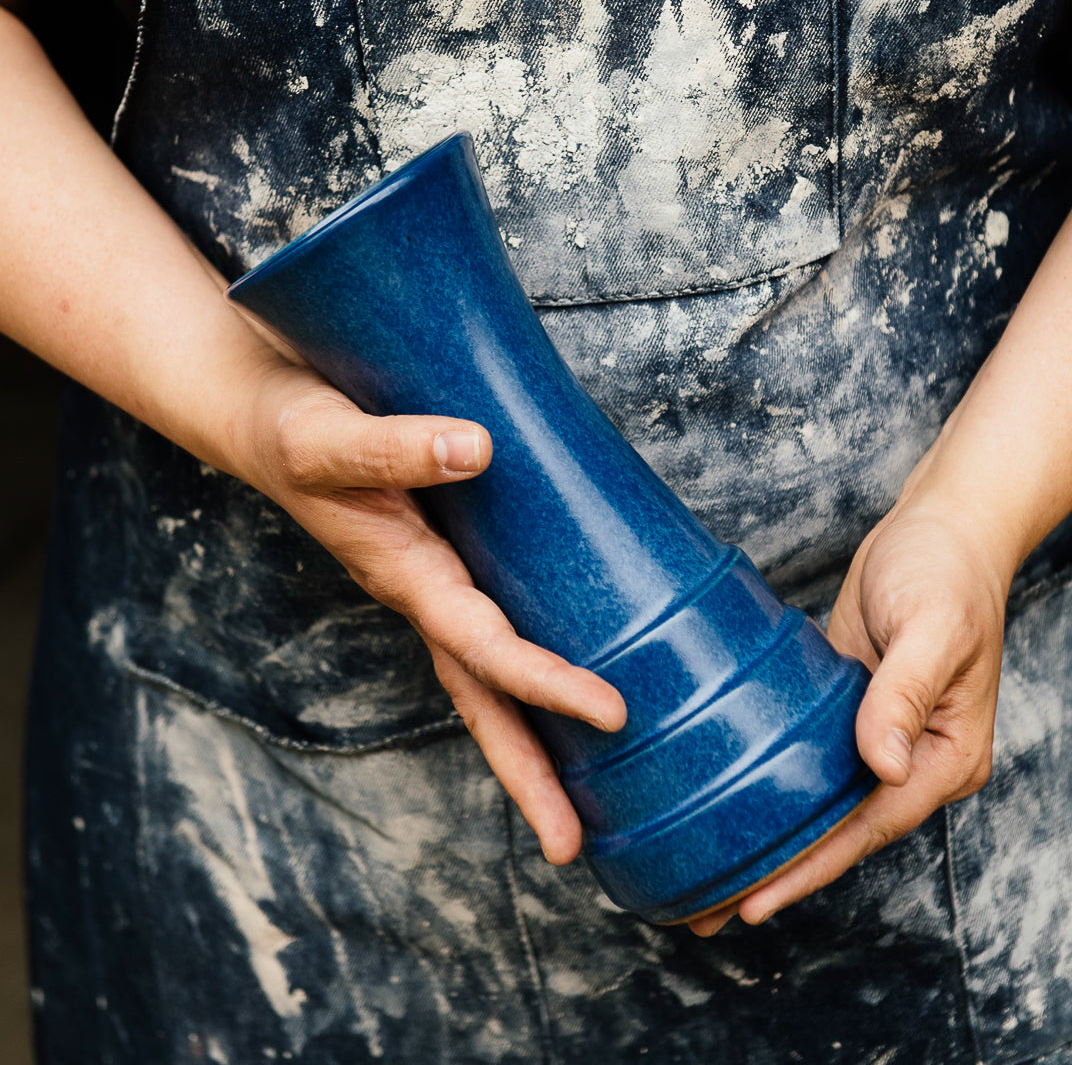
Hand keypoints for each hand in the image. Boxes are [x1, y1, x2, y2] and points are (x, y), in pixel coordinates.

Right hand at [238, 357, 626, 863]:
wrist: (261, 422)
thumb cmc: (292, 430)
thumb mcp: (328, 438)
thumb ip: (393, 448)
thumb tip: (477, 449)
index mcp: (402, 575)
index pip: (483, 646)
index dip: (544, 681)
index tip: (613, 715)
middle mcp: (422, 593)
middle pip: (479, 698)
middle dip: (524, 772)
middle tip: (569, 848)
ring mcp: (433, 583)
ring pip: (487, 673)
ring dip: (531, 732)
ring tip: (590, 787)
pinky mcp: (445, 559)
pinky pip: (492, 627)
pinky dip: (527, 666)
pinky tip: (571, 667)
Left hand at [688, 487, 1010, 934]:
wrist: (941, 527)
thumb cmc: (947, 572)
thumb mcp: (932, 629)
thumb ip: (903, 695)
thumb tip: (881, 763)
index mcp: (943, 756)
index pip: (868, 828)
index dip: (812, 868)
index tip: (754, 904)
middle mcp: (910, 758)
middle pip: (838, 831)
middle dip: (777, 873)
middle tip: (705, 915)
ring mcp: (877, 735)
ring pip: (817, 802)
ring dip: (767, 838)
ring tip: (703, 876)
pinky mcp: (846, 707)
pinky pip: (804, 759)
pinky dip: (770, 785)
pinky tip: (726, 800)